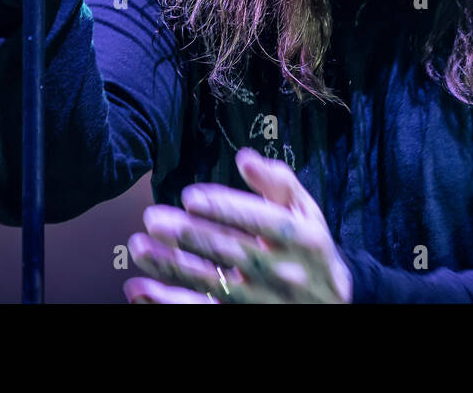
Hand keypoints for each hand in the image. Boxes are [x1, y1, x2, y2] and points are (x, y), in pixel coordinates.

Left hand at [124, 148, 352, 302]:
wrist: (332, 305)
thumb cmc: (311, 248)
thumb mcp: (307, 212)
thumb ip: (278, 183)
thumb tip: (245, 157)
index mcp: (301, 239)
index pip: (262, 221)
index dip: (226, 209)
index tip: (190, 196)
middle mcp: (283, 271)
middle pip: (232, 252)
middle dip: (190, 235)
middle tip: (154, 218)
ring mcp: (262, 300)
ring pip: (212, 284)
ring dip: (172, 267)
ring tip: (140, 247)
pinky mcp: (242, 316)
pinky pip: (202, 311)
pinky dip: (169, 302)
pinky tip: (141, 289)